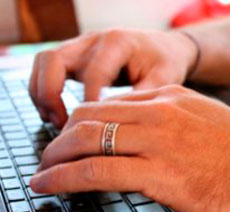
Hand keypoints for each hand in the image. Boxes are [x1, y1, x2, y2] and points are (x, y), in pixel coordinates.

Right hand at [29, 29, 197, 127]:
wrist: (164, 48)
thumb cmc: (164, 63)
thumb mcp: (164, 80)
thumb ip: (144, 99)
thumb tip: (123, 128)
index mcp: (117, 43)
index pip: (93, 73)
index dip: (90, 103)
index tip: (93, 130)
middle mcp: (93, 41)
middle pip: (52, 60)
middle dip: (50, 95)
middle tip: (62, 125)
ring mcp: (80, 47)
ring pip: (44, 63)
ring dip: (42, 94)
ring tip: (56, 123)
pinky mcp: (75, 58)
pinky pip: (47, 71)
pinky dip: (45, 93)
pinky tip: (57, 118)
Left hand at [30, 85, 229, 211]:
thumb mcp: (216, 131)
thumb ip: (183, 131)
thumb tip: (158, 149)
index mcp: (178, 98)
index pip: (115, 103)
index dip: (86, 122)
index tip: (76, 139)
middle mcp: (165, 111)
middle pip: (92, 115)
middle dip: (62, 137)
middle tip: (51, 155)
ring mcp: (161, 140)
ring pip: (87, 139)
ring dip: (56, 157)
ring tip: (44, 172)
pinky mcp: (162, 174)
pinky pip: (96, 172)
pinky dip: (63, 178)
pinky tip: (49, 185)